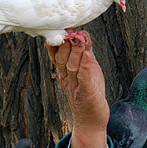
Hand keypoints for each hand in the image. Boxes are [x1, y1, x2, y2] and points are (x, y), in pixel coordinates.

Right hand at [46, 32, 108, 147]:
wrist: (91, 121)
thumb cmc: (89, 94)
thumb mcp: (87, 71)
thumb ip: (85, 53)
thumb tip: (83, 34)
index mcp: (64, 72)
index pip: (56, 53)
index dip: (57, 40)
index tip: (61, 26)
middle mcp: (67, 78)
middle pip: (62, 57)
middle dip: (66, 42)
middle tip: (70, 28)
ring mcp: (76, 86)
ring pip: (72, 65)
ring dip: (75, 51)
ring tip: (78, 38)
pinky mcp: (86, 93)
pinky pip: (84, 78)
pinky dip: (85, 65)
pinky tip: (87, 54)